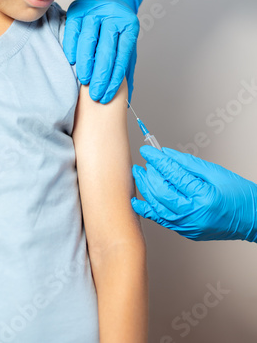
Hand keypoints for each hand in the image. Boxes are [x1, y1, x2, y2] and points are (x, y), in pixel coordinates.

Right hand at [63, 0, 143, 103]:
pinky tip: (72, 61)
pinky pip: (73, 30)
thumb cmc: (118, 23)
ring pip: (89, 40)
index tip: (107, 95)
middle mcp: (113, 16)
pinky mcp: (77, 8)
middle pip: (106, 50)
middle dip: (101, 75)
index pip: (122, 55)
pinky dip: (71, 46)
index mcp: (129, 25)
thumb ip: (127, 67)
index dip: (115, 77)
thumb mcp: (128, 41)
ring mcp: (94, 11)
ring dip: (86, 63)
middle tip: (95, 95)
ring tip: (84, 81)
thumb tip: (129, 99)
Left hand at [131, 146, 256, 241]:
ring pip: (157, 207)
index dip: (157, 161)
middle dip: (148, 175)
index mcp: (203, 197)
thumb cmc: (239, 195)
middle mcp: (193, 215)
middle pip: (160, 192)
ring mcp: (188, 227)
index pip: (172, 175)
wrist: (253, 219)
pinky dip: (148, 209)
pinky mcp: (186, 232)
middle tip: (144, 163)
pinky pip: (162, 220)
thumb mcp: (215, 172)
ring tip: (140, 175)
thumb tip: (166, 154)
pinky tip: (138, 200)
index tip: (147, 151)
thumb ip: (187, 163)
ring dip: (145, 190)